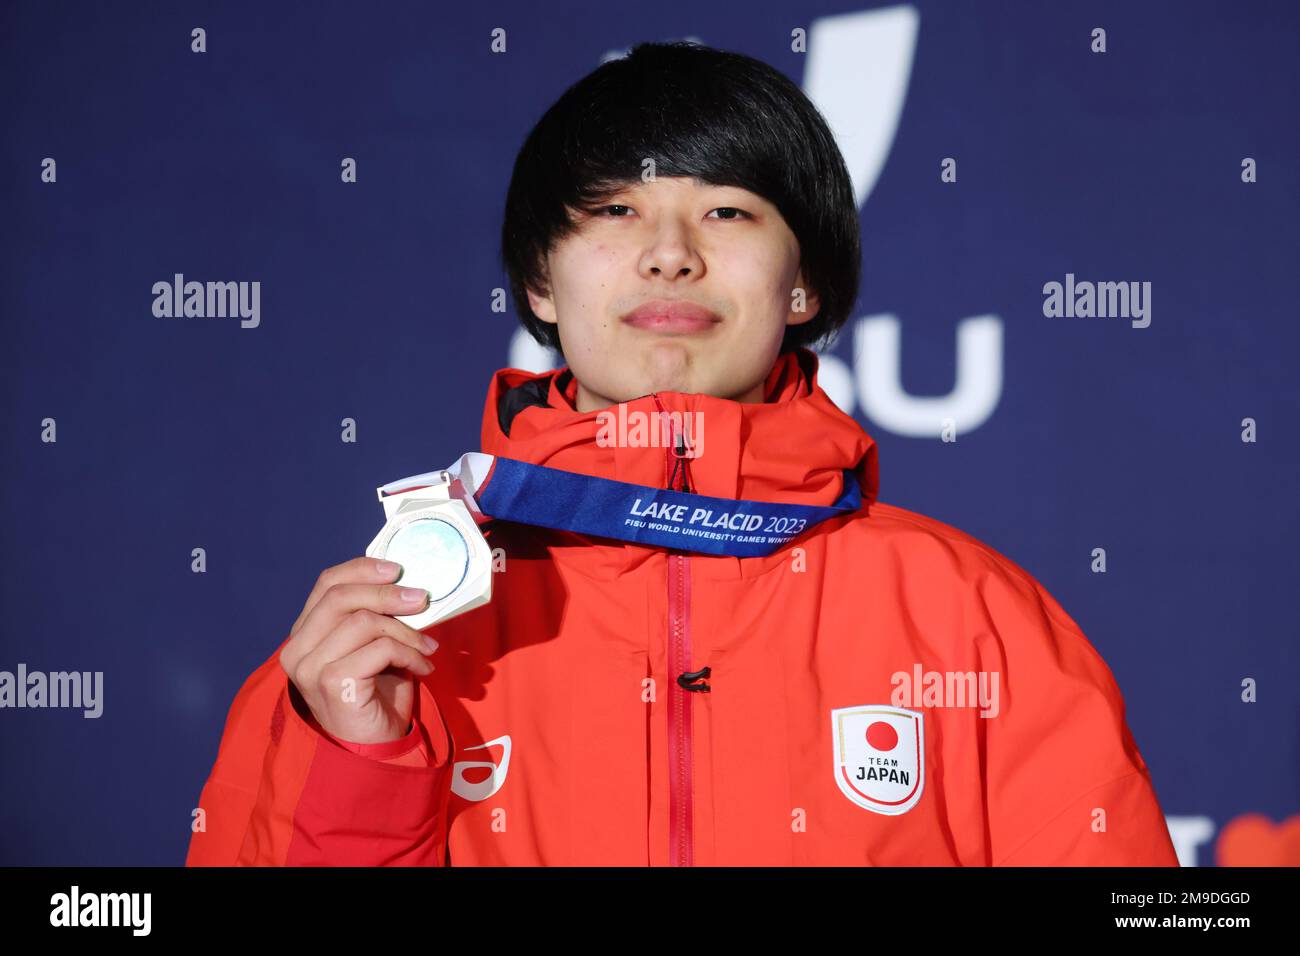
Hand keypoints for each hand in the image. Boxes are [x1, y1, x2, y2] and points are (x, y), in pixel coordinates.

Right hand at [279, 556, 436, 744]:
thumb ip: (374, 616)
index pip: (326, 584)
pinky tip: (422, 667)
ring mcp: (310, 668)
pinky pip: (379, 649)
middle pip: (341, 597)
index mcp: (304, 634)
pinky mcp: (332, 684)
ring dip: (406, 631)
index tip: (398, 568)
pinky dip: (409, 653)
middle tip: (422, 599)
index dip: (362, 569)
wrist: (374, 748)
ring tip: (427, 647)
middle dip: (388, 593)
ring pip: (364, 622)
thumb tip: (407, 584)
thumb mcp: (372, 646)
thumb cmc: (374, 695)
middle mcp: (298, 650)